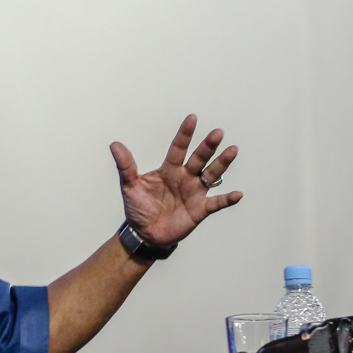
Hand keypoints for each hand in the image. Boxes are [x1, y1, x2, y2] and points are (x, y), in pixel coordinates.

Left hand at [110, 114, 242, 248]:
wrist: (144, 233)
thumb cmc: (138, 208)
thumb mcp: (129, 186)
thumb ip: (125, 166)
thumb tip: (115, 145)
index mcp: (169, 169)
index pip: (178, 148)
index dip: (185, 134)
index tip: (192, 118)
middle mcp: (185, 177)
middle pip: (199, 158)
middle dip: (207, 146)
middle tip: (217, 133)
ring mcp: (194, 192)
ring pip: (211, 174)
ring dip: (222, 163)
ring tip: (232, 150)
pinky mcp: (200, 209)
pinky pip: (216, 203)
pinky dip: (227, 199)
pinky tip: (238, 194)